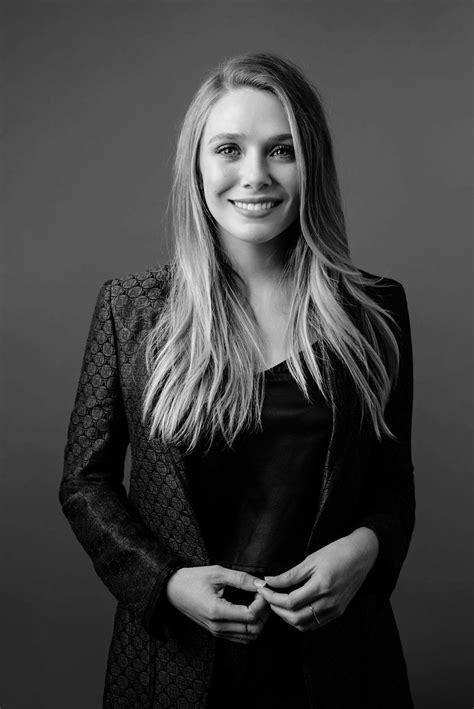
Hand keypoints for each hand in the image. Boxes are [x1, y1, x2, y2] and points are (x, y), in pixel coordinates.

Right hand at [166, 564, 270, 643]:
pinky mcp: (216, 632)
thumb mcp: (217, 573)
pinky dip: (250, 627)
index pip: (251, 615)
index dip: (262, 603)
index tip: (261, 589)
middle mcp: (217, 626)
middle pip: (253, 629)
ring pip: (249, 637)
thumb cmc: (192, 579)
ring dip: (258, 621)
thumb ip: (240, 579)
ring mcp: (216, 632)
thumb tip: (261, 584)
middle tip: (262, 596)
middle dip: (263, 613)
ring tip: (257, 603)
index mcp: (217, 611)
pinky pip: (240, 637)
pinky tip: (249, 610)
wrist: (172, 589)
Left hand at [254, 527, 378, 631]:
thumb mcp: (311, 559)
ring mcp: (335, 610)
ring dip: (287, 617)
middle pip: (295, 617)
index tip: (263, 590)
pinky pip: (315, 624)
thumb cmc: (337, 552)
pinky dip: (300, 621)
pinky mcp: (338, 612)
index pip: (290, 601)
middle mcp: (329, 602)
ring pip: (304, 625)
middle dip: (277, 610)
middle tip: (268, 597)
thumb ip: (290, 574)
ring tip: (278, 603)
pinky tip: (293, 608)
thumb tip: (270, 581)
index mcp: (321, 586)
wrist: (362, 555)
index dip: (272, 598)